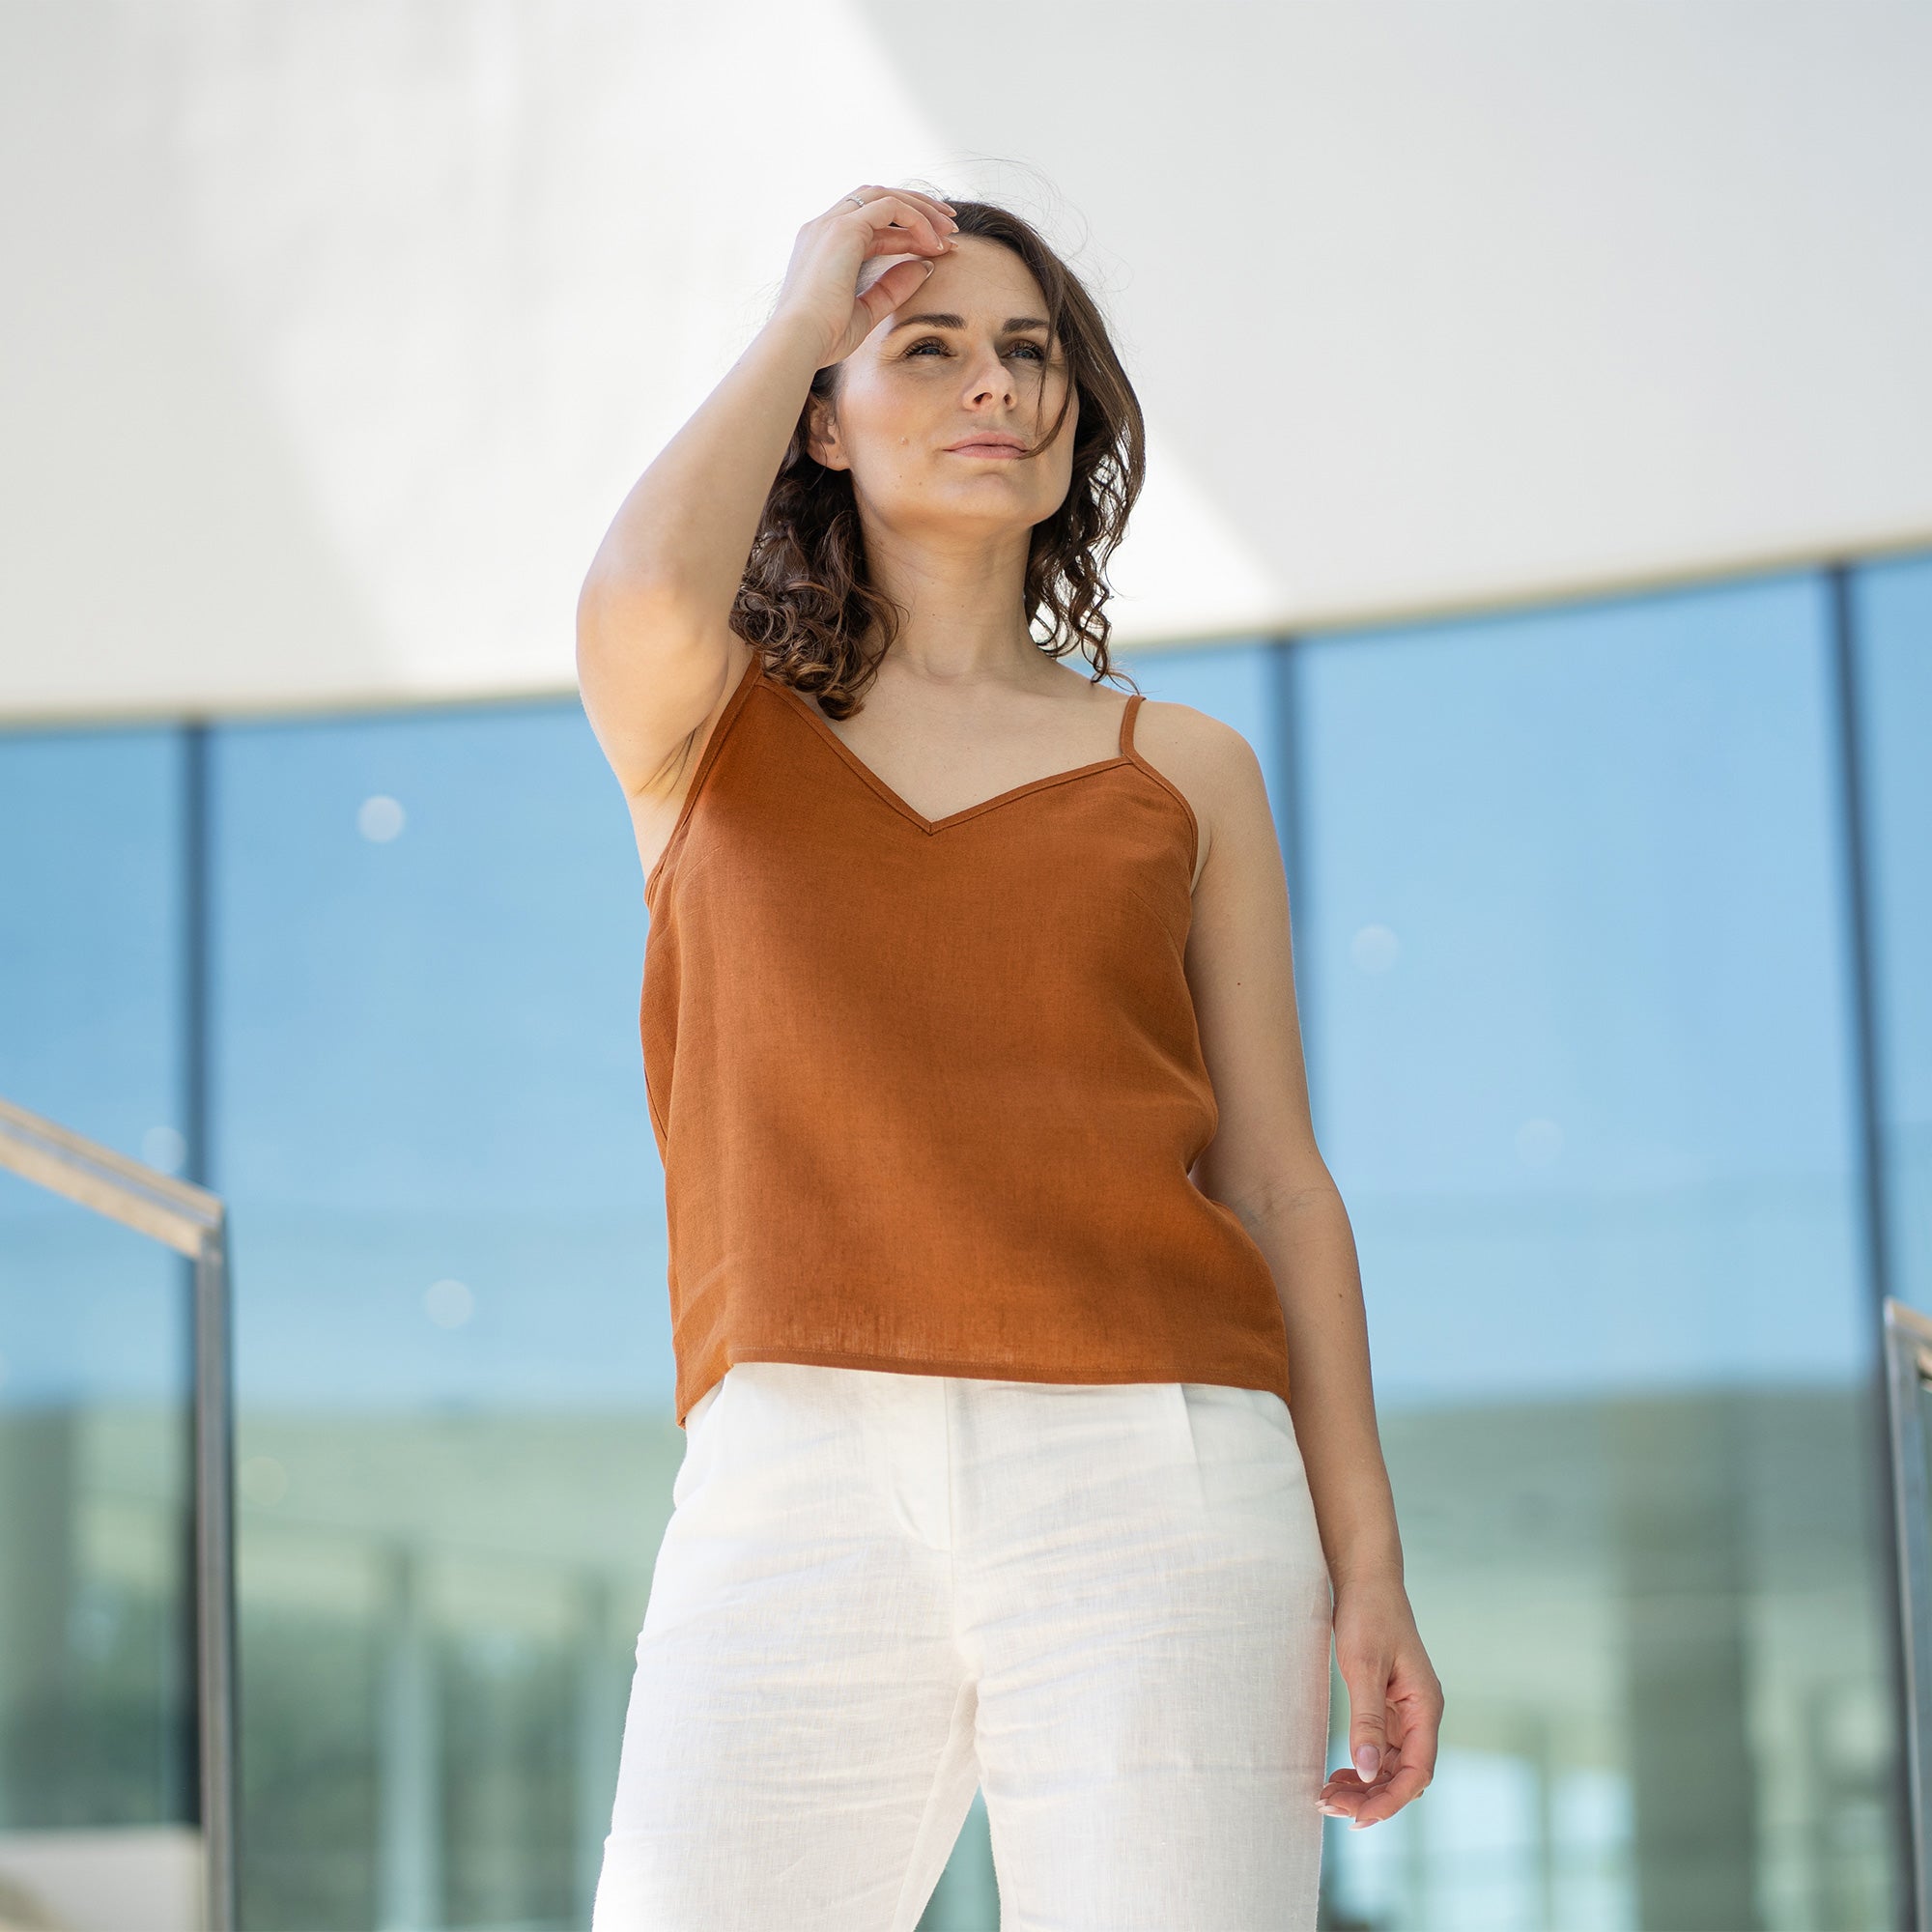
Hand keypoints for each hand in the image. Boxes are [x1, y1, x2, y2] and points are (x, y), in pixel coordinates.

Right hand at [768, 185, 959, 369]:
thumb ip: (891, 288)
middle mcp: (823, 228)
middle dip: (916, 208)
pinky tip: (934, 242)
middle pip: (877, 199)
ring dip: (920, 209)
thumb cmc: (824, 338)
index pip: (871, 226)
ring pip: (885, 196)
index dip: (907, 234)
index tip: (938, 249)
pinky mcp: (843, 228)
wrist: (799, 342)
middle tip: (949, 227)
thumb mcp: (865, 312)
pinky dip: (916, 219)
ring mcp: (831, 224)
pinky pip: (891, 207)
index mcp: (823, 248)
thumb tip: (924, 267)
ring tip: (949, 230)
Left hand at [1317, 1575, 1442, 1828]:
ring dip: (1364, 1786)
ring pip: (1391, 1766)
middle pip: (1404, 1775)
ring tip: (1326, 1796)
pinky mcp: (1389, 1706)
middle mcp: (1421, 1714)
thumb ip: (1366, 1720)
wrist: (1364, 1577)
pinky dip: (1361, 1766)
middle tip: (1327, 1806)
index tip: (1356, 1818)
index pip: (1417, 1772)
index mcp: (1425, 1707)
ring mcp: (1406, 1711)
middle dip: (1370, 1797)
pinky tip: (1337, 1774)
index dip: (1389, 1800)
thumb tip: (1366, 1771)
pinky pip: (1380, 1749)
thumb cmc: (1367, 1614)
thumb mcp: (1363, 1666)